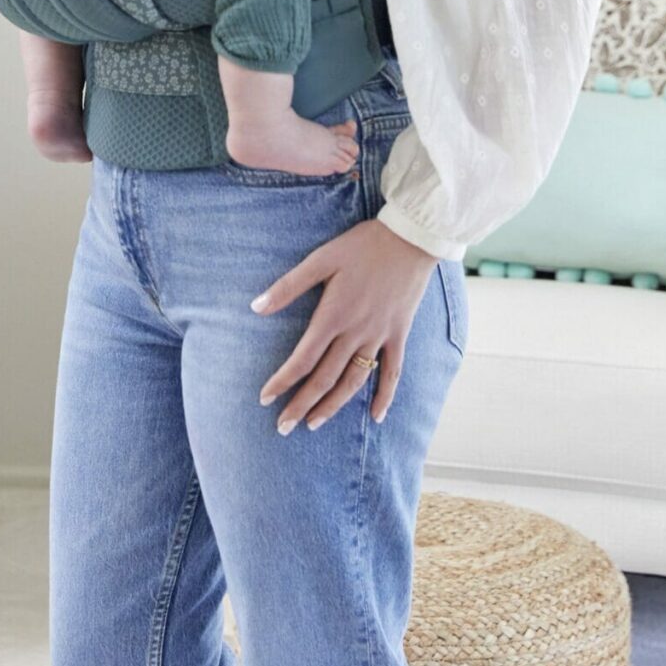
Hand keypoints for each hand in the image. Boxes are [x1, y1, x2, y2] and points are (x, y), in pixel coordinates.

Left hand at [252, 217, 437, 429]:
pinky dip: (385, 396)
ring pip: (354, 381)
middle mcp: (356, 332)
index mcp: (333, 315)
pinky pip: (392, 372)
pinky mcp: (399, 334)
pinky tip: (376, 417)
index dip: (283, 381)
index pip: (303, 359)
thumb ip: (289, 286)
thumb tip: (255, 307)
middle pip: (325, 378)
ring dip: (333, 406)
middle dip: (302, 404)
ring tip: (314, 424)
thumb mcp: (321, 258)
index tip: (265, 398)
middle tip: (283, 427)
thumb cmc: (362, 246)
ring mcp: (379, 336)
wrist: (409, 238)